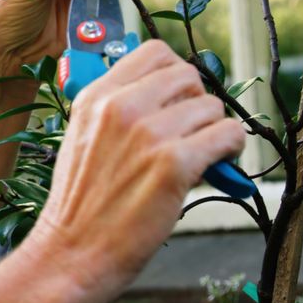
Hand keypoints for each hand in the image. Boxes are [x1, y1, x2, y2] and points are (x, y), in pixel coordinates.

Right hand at [27, 40, 246, 299]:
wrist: (72, 250)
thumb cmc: (80, 203)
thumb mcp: (81, 138)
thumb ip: (113, 109)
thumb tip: (162, 95)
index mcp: (95, 96)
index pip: (154, 52)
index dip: (174, 76)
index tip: (176, 99)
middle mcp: (120, 107)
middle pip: (188, 75)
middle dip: (196, 103)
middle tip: (190, 131)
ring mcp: (148, 133)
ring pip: (212, 106)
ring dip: (214, 130)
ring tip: (200, 154)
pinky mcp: (174, 163)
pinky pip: (228, 135)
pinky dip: (230, 150)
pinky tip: (216, 166)